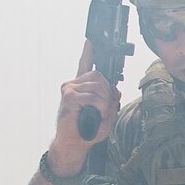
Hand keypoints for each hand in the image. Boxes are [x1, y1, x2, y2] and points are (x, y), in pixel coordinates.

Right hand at [49, 42, 118, 175]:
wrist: (74, 144)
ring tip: (99, 114)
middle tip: (104, 108)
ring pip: (98, 87)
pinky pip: (93, 96)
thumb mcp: (106, 116)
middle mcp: (73, 84)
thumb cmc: (88, 131)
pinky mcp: (69, 97)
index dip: (88, 52)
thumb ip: (112, 103)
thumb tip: (116, 90)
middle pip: (99, 76)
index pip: (85, 64)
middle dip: (108, 92)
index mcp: (81, 87)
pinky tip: (96, 114)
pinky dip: (100, 106)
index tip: (90, 40)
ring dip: (105, 102)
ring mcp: (69, 89)